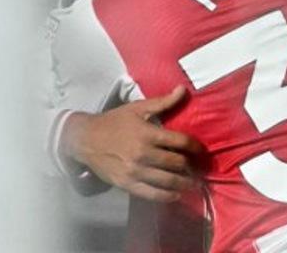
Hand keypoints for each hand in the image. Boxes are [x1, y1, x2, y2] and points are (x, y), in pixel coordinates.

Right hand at [62, 86, 203, 202]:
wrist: (85, 139)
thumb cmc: (114, 121)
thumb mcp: (137, 108)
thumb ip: (163, 101)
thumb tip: (183, 90)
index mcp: (148, 133)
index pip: (180, 142)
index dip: (195, 147)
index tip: (201, 151)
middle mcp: (143, 154)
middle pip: (177, 163)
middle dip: (192, 166)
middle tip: (200, 169)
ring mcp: (135, 171)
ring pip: (167, 181)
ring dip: (184, 184)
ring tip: (194, 184)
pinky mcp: (127, 184)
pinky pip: (151, 194)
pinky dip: (167, 196)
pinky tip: (176, 195)